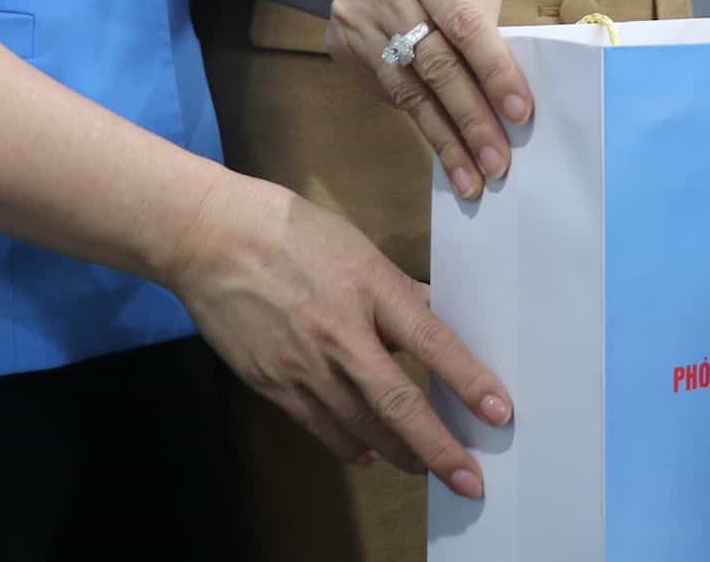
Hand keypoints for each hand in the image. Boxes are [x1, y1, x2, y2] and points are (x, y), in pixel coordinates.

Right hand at [178, 172, 509, 497]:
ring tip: (427, 469)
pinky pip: (319, 424)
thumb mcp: (357, 246)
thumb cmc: (288, 230)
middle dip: (438, 446)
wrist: (210, 238)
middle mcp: (340, 334)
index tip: (499, 412)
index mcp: (370, 289)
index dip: (468, 381)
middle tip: (469, 479)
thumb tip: (434, 314)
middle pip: (398, 402)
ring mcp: (303, 364)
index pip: (432, 343)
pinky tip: (370, 454)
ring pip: (361, 424)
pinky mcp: (272, 382)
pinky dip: (349, 444)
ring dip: (399, 452)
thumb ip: (396, 288)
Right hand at [327, 0, 529, 199]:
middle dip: (472, 119)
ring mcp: (359, 24)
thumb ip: (484, 17)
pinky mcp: (344, 51)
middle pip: (437, 66)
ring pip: (409, 92)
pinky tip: (445, 152)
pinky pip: (390, 96)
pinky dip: (422, 125)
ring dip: (446, 139)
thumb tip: (504, 82)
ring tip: (472, 178)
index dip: (495, 71)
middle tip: (498, 162)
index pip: (467, 26)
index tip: (520, 114)